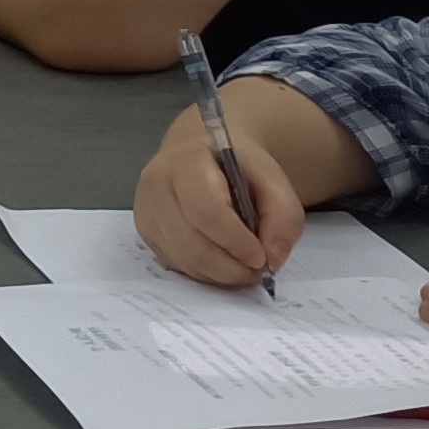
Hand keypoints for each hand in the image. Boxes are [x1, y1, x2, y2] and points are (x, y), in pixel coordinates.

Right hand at [132, 106, 305, 289]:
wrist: (207, 155)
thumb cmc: (239, 168)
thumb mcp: (273, 180)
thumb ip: (283, 216)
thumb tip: (272, 258)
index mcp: (186, 161)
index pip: (204, 209)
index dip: (234, 240)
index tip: (262, 257)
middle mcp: (156, 184)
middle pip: (189, 241)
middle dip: (229, 266)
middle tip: (257, 272)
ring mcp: (146, 209)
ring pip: (182, 258)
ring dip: (219, 274)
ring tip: (243, 267)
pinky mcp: (146, 231)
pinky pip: (175, 264)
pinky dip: (205, 272)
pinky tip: (221, 260)